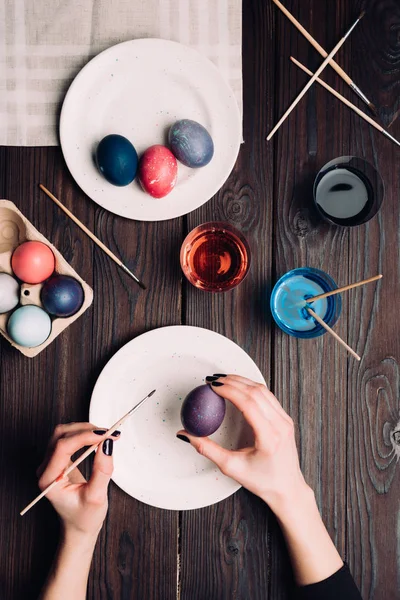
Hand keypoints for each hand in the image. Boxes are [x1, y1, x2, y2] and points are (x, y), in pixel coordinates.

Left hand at [37, 423, 118, 538]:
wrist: (78, 527)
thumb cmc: (84, 518)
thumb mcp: (96, 497)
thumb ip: (102, 470)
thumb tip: (106, 444)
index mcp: (49, 480)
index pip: (63, 446)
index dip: (85, 436)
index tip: (105, 435)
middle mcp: (45, 469)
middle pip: (61, 435)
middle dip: (86, 430)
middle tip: (108, 433)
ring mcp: (50, 463)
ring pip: (64, 433)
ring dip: (85, 429)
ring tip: (105, 436)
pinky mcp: (58, 460)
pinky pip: (68, 438)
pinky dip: (84, 434)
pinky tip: (97, 439)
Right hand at [177, 375, 309, 515]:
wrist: (287, 489)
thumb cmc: (263, 481)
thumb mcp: (231, 467)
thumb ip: (207, 449)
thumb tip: (187, 436)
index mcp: (269, 437)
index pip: (248, 403)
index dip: (229, 390)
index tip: (213, 386)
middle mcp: (280, 425)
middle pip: (255, 392)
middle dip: (232, 381)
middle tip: (213, 380)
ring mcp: (285, 420)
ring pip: (263, 390)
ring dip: (242, 381)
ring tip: (223, 380)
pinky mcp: (285, 419)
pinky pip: (268, 396)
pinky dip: (252, 388)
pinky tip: (239, 387)